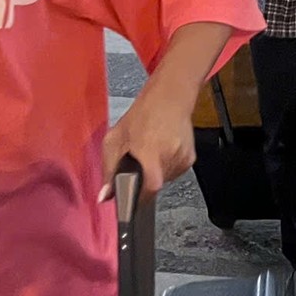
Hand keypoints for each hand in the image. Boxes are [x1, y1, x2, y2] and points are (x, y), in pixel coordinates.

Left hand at [98, 75, 197, 200]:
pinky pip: (174, 173)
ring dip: (155, 173)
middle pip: (154, 185)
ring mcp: (183, 158)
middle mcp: (170, 156)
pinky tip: (161, 151)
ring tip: (150, 153)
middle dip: (143, 179)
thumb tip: (105, 196)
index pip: (151, 187)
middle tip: (137, 162)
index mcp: (150, 151)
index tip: (132, 196)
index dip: (140, 197)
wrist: (169, 98)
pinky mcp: (190, 159)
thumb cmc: (142, 115)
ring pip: (165, 180)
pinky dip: (166, 168)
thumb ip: (108, 169)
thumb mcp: (115, 139)